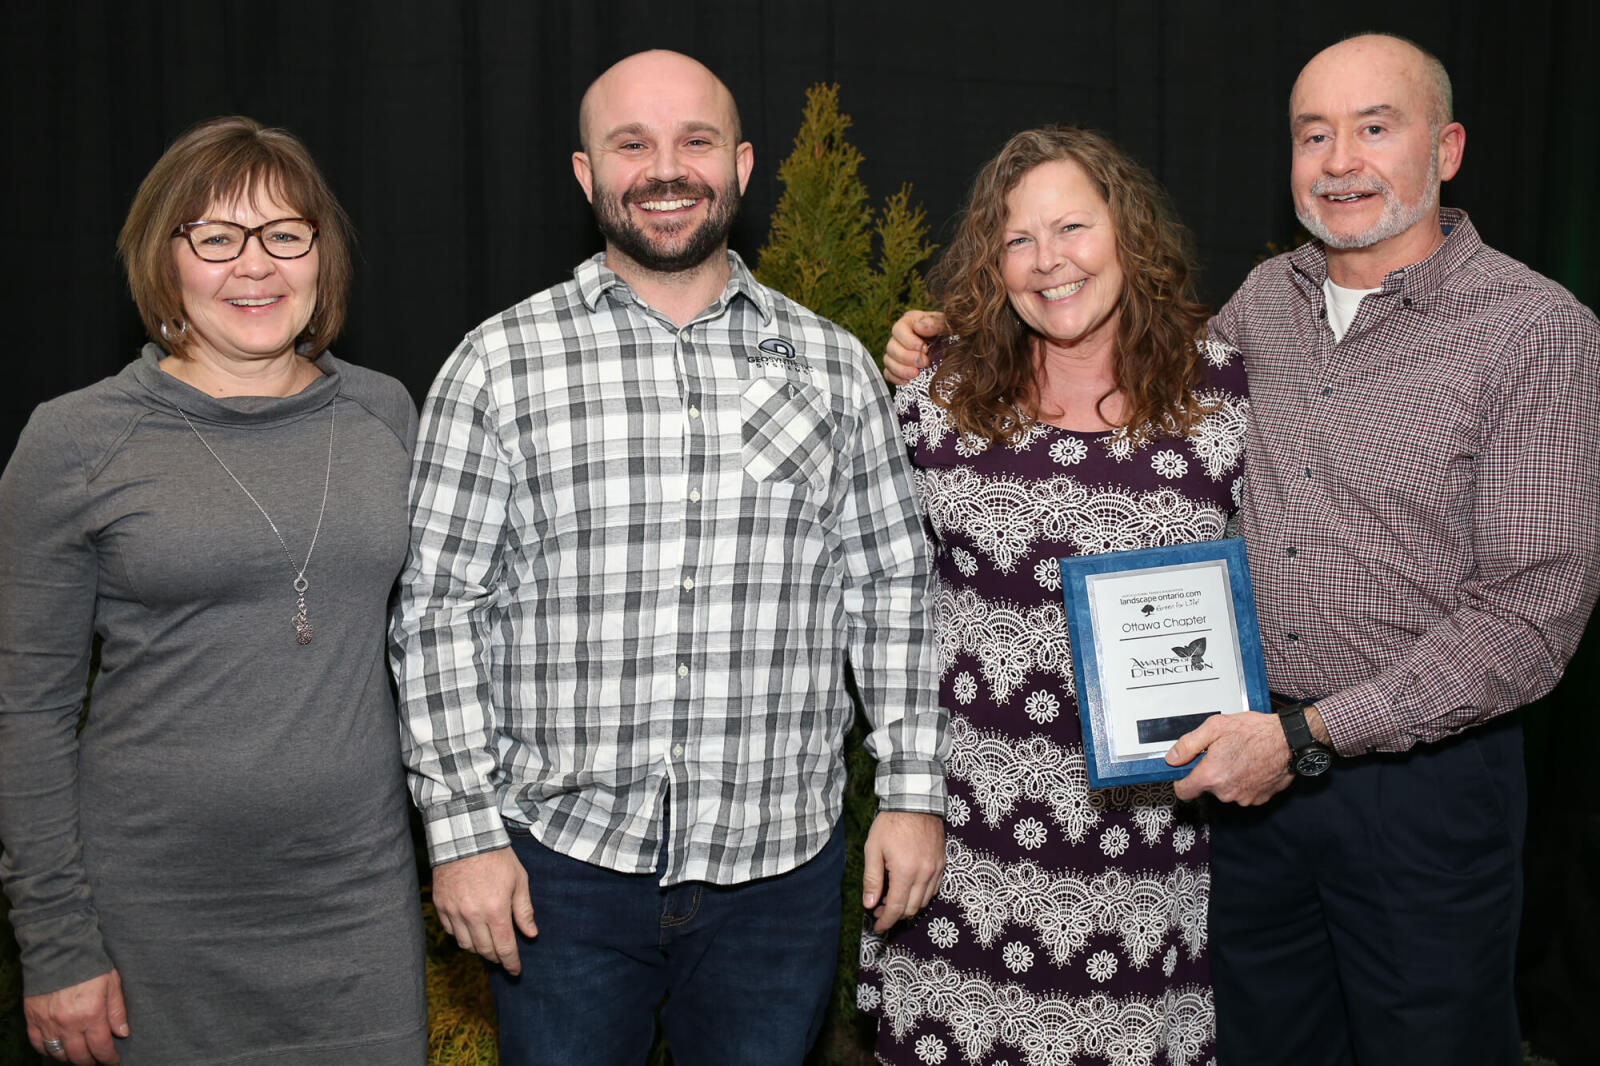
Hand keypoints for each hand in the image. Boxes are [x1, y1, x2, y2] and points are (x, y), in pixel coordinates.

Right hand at [25, 968, 127, 1063]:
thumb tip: (122, 1032)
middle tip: (97, 1061)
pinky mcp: (33, 1019)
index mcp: (91, 1014)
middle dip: (91, 1061)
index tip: (113, 1061)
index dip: (108, 1058)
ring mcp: (48, 1023)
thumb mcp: (112, 983)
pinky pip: (38, 1044)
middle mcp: (69, 1023)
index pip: (101, 1047)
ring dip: (70, 1058)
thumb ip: (117, 1010)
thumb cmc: (89, 964)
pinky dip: (47, 1051)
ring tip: (79, 1056)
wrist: (59, 950)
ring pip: (58, 1053)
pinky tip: (57, 1049)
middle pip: (79, 1055)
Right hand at [431, 846, 536, 974]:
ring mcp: (454, 912)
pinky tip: (470, 929)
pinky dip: (461, 935)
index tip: (515, 971)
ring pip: (466, 944)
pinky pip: (450, 931)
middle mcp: (472, 916)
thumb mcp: (519, 880)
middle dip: (496, 957)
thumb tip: (531, 934)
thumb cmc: (497, 857)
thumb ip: (524, 909)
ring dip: (478, 948)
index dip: (511, 963)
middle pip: (484, 950)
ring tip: (488, 943)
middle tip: (503, 956)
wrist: (466, 837)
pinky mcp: (440, 906)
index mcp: (495, 910)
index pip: (504, 948)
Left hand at [862, 810, 944, 932]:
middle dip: (895, 915)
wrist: (915, 801)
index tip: (877, 927)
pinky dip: (921, 895)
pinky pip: (934, 889)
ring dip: (908, 906)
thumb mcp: (873, 849)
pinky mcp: (942, 863)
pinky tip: (909, 889)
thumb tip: (869, 904)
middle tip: (879, 910)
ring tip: (892, 898)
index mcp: (905, 872)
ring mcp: (936, 869)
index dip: (885, 921)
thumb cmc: (891, 823)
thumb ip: (872, 879)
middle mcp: (924, 874)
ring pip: (924, 901)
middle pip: (911, 908)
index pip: (896, 908)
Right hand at [883, 310, 948, 385]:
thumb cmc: (948, 333)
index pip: (898, 330)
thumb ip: (935, 323)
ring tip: (916, 374)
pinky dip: (895, 378)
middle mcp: (899, 337)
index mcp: (909, 322)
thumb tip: (919, 327)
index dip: (908, 340)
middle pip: (891, 347)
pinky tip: (907, 381)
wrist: (952, 347)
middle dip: (906, 357)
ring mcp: (896, 353)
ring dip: (900, 369)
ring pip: (888, 360)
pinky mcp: (896, 367)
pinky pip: (888, 373)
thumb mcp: (945, 325)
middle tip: (924, 363)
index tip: (923, 348)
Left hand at [1166, 711, 1293, 804]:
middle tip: (1221, 754)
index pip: (1183, 792)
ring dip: (1228, 777)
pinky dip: (1244, 782)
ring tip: (1239, 757)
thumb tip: (1172, 758)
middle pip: (1207, 788)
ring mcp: (1243, 797)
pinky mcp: (1258, 799)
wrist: (1288, 740)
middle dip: (1210, 773)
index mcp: (1211, 775)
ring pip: (1226, 790)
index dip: (1182, 781)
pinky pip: (1243, 792)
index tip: (1186, 773)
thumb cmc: (1255, 732)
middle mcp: (1226, 791)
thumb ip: (1188, 744)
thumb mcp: (1215, 727)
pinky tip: (1251, 766)